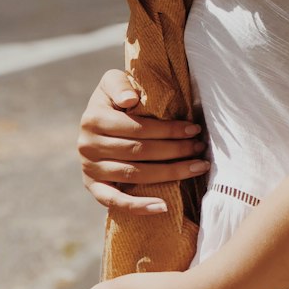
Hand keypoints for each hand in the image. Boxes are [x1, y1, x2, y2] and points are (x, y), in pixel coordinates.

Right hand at [77, 69, 210, 213]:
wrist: (97, 120)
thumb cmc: (114, 99)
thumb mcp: (113, 81)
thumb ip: (119, 84)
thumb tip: (129, 100)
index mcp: (93, 119)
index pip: (138, 128)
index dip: (169, 130)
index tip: (194, 129)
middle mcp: (88, 145)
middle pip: (140, 151)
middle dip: (175, 150)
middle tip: (200, 147)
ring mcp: (90, 168)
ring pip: (135, 174)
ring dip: (170, 173)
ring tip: (197, 167)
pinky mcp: (93, 187)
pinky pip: (115, 201)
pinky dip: (139, 206)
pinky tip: (163, 207)